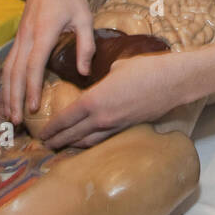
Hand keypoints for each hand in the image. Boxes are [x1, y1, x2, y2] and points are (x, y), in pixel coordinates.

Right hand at [1, 0, 95, 123]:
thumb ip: (86, 45)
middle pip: (15, 72)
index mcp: (43, 31)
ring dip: (8, 92)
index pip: (34, 65)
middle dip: (15, 98)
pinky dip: (7, 81)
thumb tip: (83, 73)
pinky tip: (10, 95)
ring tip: (10, 114)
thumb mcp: (85, 17)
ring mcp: (20, 36)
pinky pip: (9, 62)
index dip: (32, 88)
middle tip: (16, 122)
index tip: (33, 108)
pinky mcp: (19, 36)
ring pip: (8, 69)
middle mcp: (27, 35)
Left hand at [41, 50, 182, 149]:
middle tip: (45, 144)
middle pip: (73, 134)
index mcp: (94, 100)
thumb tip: (99, 81)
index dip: (52, 128)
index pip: (66, 118)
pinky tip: (87, 143)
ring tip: (62, 147)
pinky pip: (103, 140)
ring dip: (72, 145)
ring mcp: (116, 126)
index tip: (42, 133)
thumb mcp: (117, 67)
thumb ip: (102, 78)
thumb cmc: (145, 69)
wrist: (173, 82)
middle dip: (57, 140)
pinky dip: (91, 143)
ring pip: (88, 141)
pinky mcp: (128, 128)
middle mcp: (102, 117)